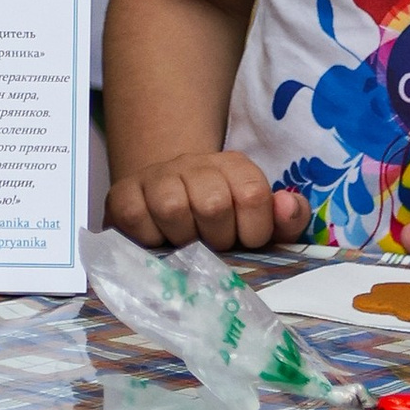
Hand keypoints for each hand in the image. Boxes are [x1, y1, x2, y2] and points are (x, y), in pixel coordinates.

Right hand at [104, 150, 306, 251]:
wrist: (165, 201)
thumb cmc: (221, 223)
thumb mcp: (260, 222)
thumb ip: (287, 218)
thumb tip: (287, 204)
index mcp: (233, 166)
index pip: (253, 195)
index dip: (253, 231)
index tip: (245, 241)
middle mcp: (194, 163)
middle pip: (213, 204)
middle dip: (217, 239)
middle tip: (212, 245)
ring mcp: (156, 176)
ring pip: (174, 209)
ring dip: (183, 240)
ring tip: (185, 244)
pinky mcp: (122, 193)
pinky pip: (136, 219)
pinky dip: (149, 240)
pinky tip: (157, 240)